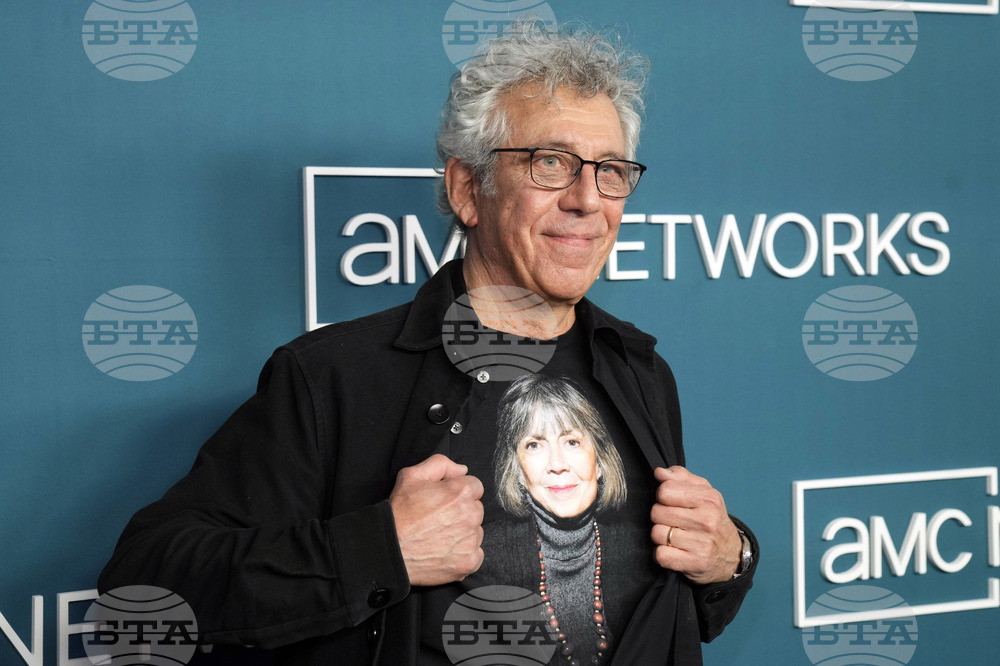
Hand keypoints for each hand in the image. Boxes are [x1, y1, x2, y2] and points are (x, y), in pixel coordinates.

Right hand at [389, 454, 484, 585]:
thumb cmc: (399, 513)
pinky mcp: (469, 561)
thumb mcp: (412, 476)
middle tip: (439, 518)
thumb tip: (462, 470)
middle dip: (462, 511)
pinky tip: (445, 550)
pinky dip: (464, 553)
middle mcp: (471, 515)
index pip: (475, 487)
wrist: (389, 549)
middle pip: (477, 509)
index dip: (458, 492)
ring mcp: (471, 540)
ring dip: (464, 532)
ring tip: (440, 535)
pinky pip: (476, 553)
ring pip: (476, 531)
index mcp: (461, 492)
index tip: (445, 501)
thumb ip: (440, 464)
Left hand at [649, 466, 740, 583]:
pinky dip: (662, 554)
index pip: (665, 490)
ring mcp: (702, 543)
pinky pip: (661, 555)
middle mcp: (707, 520)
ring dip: (660, 536)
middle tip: (673, 522)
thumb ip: (680, 478)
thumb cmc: (711, 519)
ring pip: (656, 534)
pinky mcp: (695, 563)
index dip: (662, 497)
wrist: (732, 554)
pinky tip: (673, 551)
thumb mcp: (703, 493)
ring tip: (674, 537)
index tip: (671, 503)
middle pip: (657, 512)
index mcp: (709, 499)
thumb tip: (659, 472)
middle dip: (660, 517)